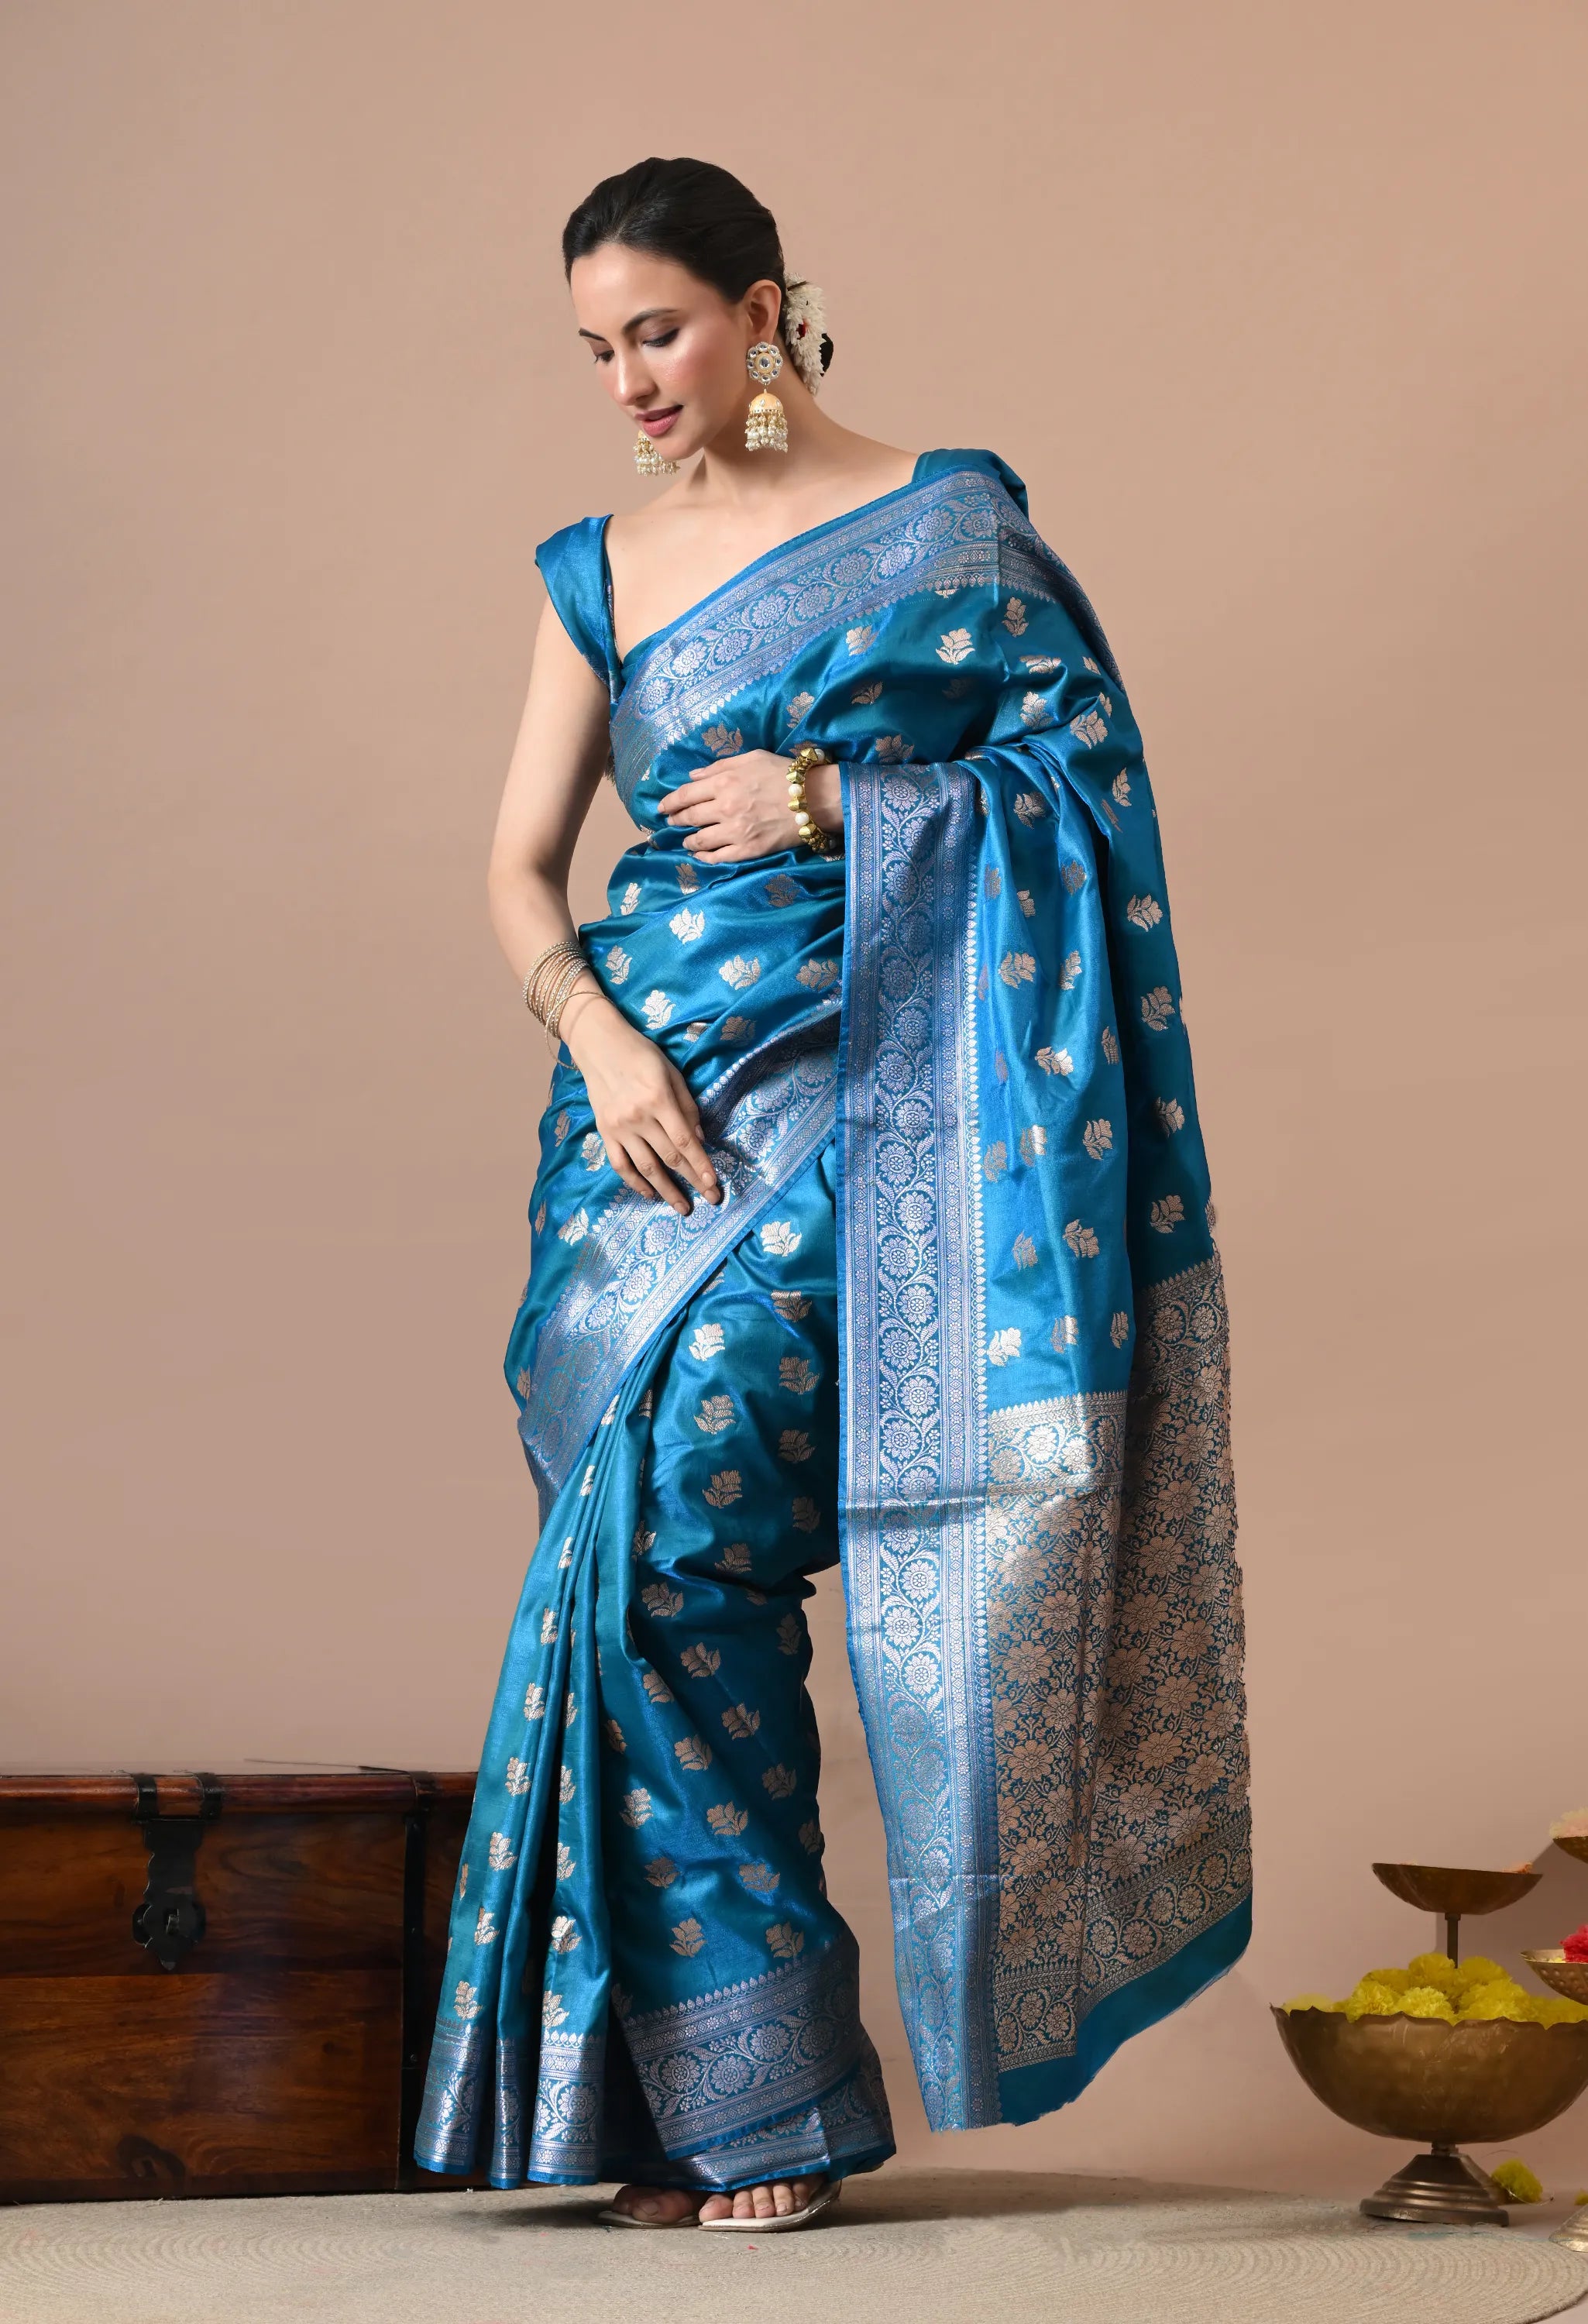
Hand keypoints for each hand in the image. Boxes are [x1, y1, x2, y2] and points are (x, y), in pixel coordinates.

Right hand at [560, 989, 720, 1214]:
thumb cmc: (642, 1055)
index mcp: (658, 1099)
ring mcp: (619, 1127)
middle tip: (710, 1200)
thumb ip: (687, 1107)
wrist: (599, 1046)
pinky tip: (650, 1193)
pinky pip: (620, 1164)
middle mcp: (638, 1117)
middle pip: (669, 1158)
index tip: (714, 1184)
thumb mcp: (672, 1073)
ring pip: (646, 1167)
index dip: (701, 1165)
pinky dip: (635, 1182)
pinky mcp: (604, 1132)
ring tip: (682, 1207)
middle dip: (692, 1181)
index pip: (684, 1141)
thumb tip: (699, 1140)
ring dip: (666, 1191)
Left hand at [657, 750, 840, 862]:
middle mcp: (724, 808)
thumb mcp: (751, 758)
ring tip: (685, 840)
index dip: (669, 801)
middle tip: (670, 822)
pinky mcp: (748, 850)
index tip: (661, 807)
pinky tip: (699, 855)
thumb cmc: (783, 773)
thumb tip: (694, 776)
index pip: (685, 794)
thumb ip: (719, 766)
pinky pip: (719, 857)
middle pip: (689, 817)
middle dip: (675, 820)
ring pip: (700, 840)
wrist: (814, 798)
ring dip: (688, 840)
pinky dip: (704, 857)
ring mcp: (735, 832)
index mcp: (723, 783)